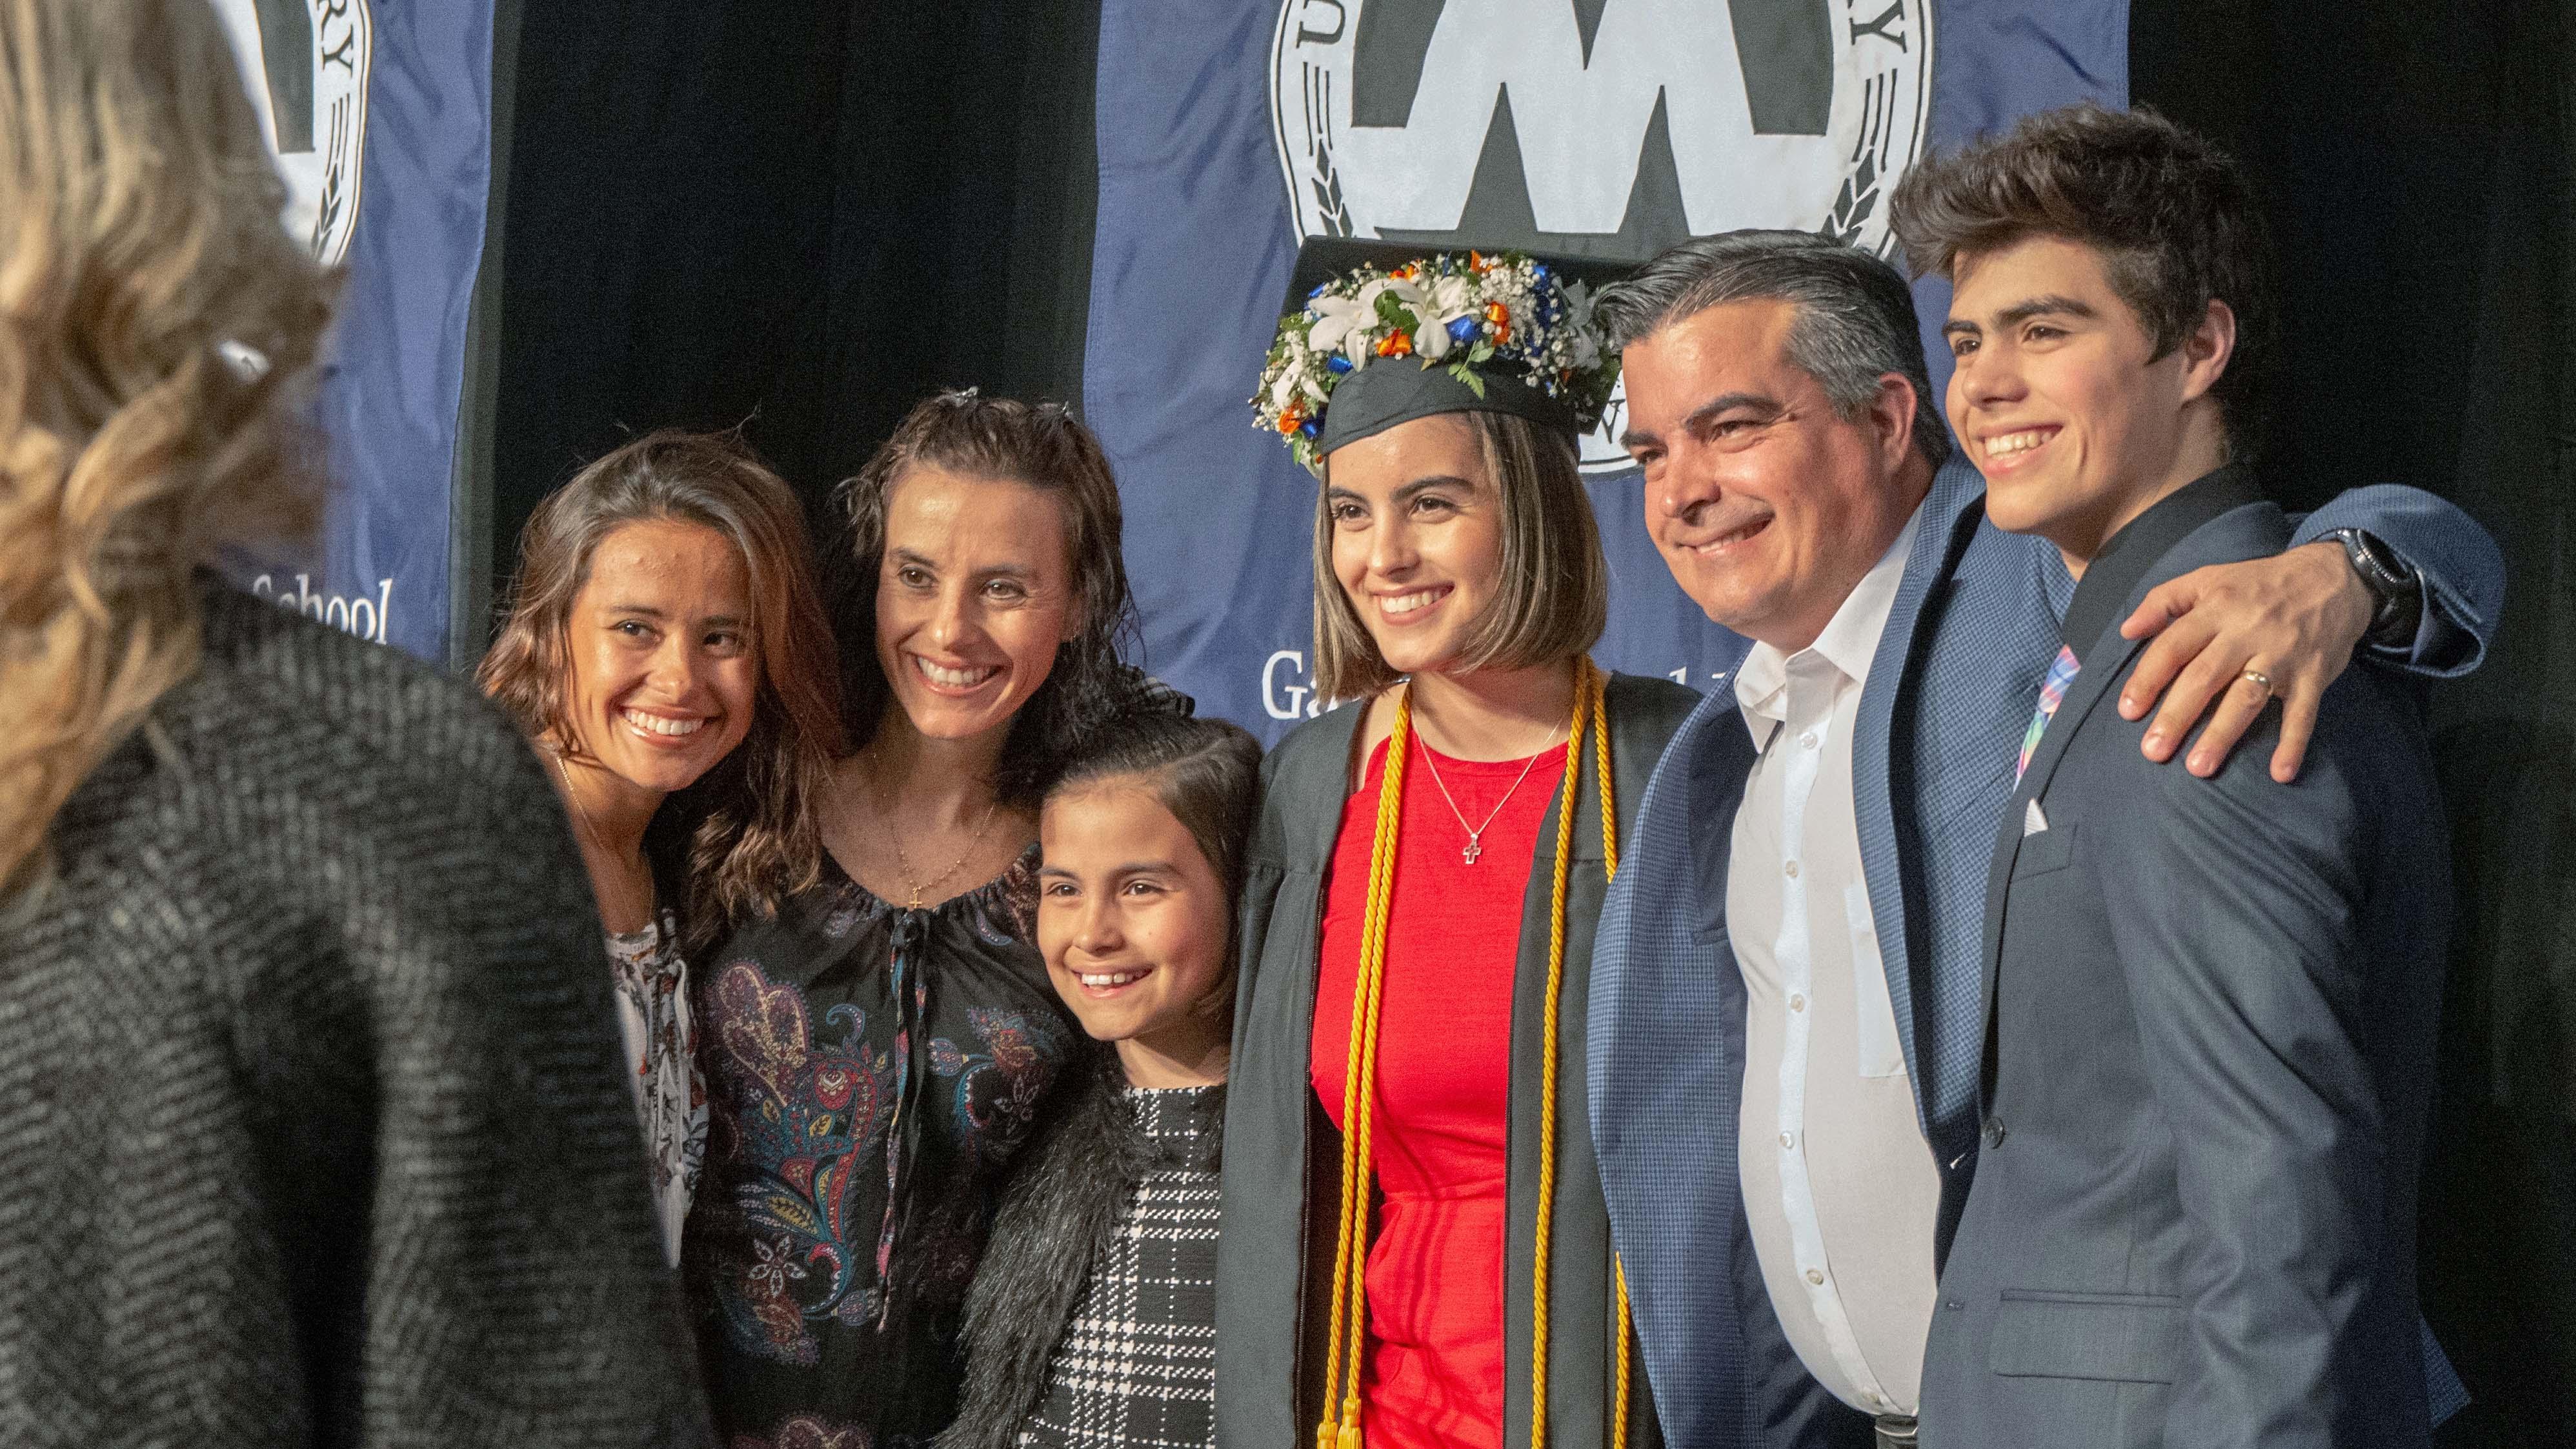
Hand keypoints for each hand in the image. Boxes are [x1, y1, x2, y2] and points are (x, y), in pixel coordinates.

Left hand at [2116, 541, 2373, 782]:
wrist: (2335, 576)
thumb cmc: (2259, 584)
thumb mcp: (2208, 578)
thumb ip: (2163, 601)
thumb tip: (2126, 630)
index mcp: (2216, 608)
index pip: (2174, 646)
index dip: (2148, 679)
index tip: (2128, 711)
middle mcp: (2247, 632)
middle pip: (2205, 677)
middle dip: (2176, 715)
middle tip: (2153, 751)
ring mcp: (2282, 654)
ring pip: (2247, 697)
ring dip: (2222, 734)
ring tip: (2198, 767)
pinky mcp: (2314, 674)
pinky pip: (2303, 712)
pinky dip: (2293, 743)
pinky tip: (2280, 773)